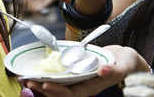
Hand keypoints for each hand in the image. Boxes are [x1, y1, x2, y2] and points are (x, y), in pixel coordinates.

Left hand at [24, 46, 150, 96]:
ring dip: (42, 83)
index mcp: (94, 86)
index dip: (58, 90)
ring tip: (26, 78)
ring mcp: (80, 79)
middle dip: (43, 87)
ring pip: (58, 85)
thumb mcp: (125, 65)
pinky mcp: (77, 72)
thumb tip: (103, 71)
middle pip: (61, 91)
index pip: (72, 93)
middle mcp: (84, 85)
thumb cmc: (127, 64)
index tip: (45, 84)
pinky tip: (38, 71)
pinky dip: (49, 75)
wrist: (126, 60)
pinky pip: (61, 77)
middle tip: (28, 80)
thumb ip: (114, 70)